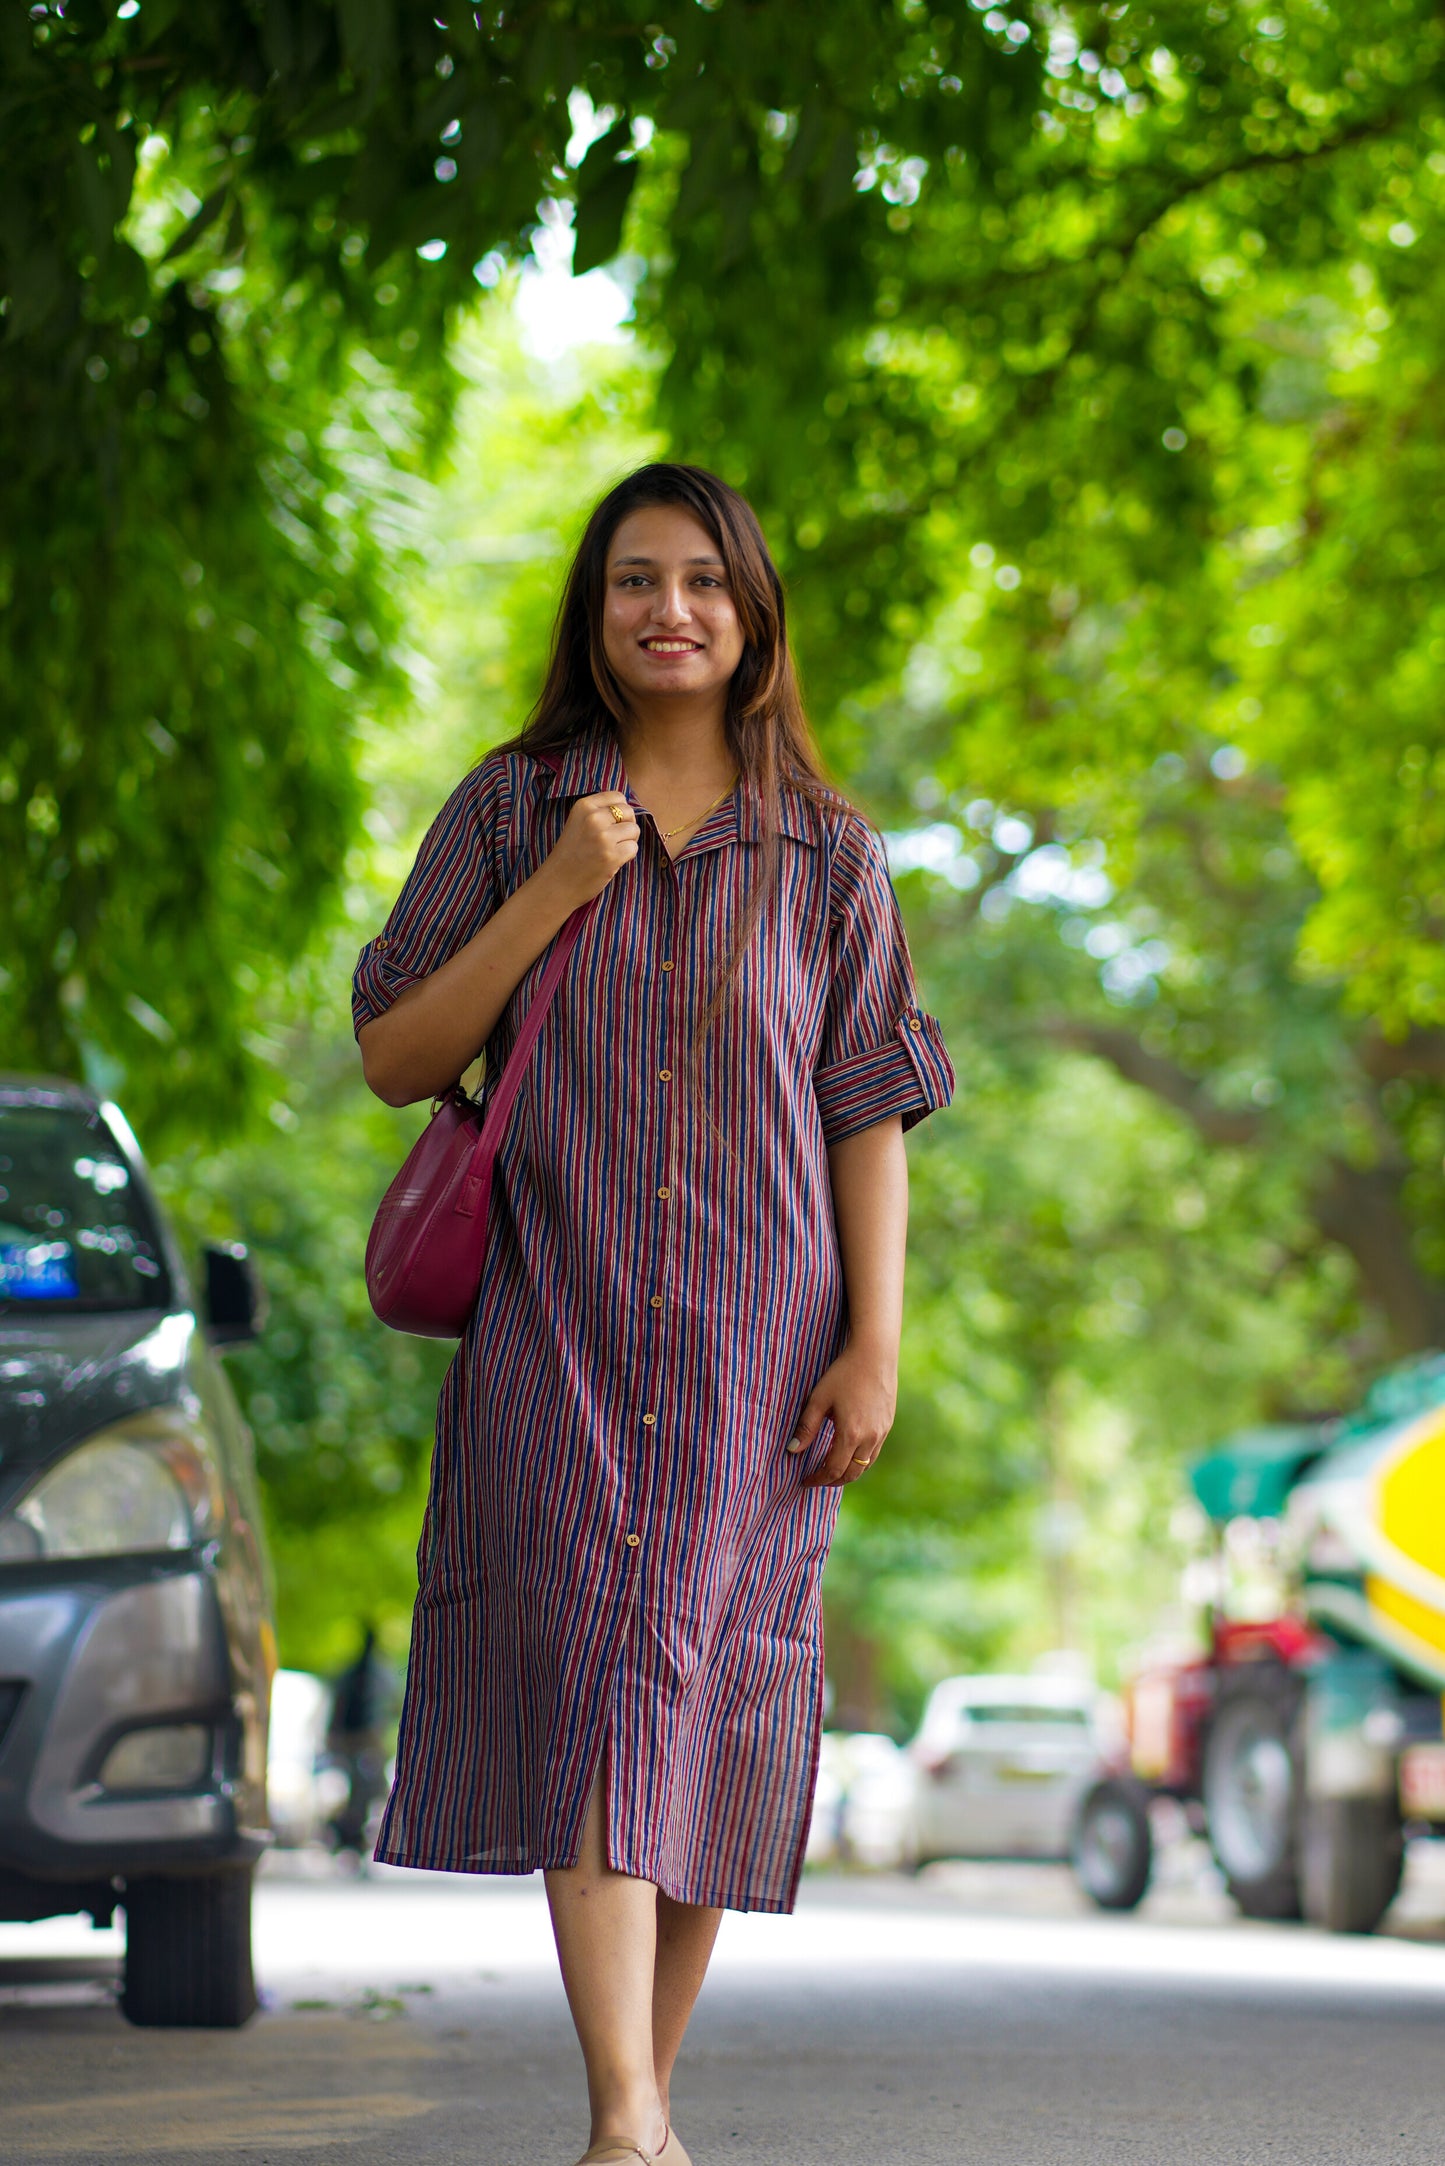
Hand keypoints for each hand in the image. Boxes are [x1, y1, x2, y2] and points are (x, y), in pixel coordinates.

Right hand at [541, 791, 640, 908]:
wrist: (557, 882)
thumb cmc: (570, 853)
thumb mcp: (578, 822)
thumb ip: (599, 812)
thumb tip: (628, 808)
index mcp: (584, 806)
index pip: (618, 796)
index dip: (620, 811)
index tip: (611, 824)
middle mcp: (593, 818)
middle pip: (629, 812)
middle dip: (626, 825)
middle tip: (613, 839)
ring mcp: (603, 837)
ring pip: (634, 830)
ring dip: (628, 841)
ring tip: (612, 850)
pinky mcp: (611, 856)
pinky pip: (633, 848)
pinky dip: (627, 856)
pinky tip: (612, 861)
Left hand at [786, 1341, 897, 1488]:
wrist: (875, 1355)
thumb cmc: (843, 1374)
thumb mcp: (819, 1399)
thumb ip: (806, 1427)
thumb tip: (792, 1450)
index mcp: (851, 1434)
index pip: (833, 1470)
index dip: (817, 1479)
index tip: (805, 1480)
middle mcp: (870, 1438)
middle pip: (851, 1473)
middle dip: (832, 1481)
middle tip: (817, 1479)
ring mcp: (882, 1432)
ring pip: (865, 1465)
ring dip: (848, 1472)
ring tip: (831, 1469)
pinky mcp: (887, 1424)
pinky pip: (874, 1452)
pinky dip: (860, 1460)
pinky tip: (849, 1452)